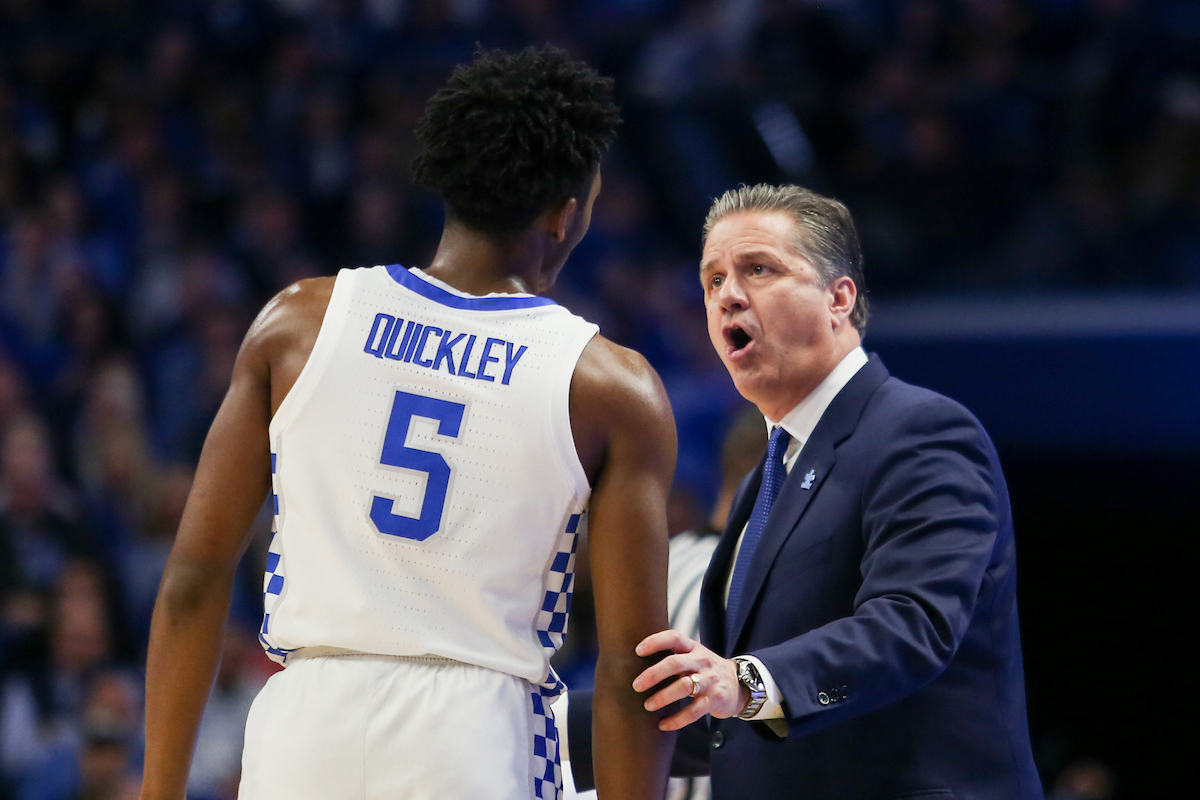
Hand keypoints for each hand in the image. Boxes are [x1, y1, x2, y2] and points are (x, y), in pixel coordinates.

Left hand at [632, 629, 748, 730]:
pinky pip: (694, 711)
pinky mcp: (715, 699)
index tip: (637, 651)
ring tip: (648, 706)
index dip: (655, 641)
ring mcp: (710, 680)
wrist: (740, 685)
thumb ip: (672, 657)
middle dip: (653, 674)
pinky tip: (663, 725)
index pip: (674, 638)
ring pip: (684, 686)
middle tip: (636, 686)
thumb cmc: (705, 670)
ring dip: (663, 697)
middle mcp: (702, 661)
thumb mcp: (693, 657)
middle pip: (675, 663)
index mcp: (693, 648)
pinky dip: (677, 720)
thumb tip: (634, 664)